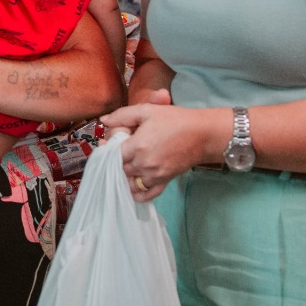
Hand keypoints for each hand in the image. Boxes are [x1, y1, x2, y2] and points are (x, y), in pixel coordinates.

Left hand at [107, 95, 221, 201]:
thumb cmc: (175, 120)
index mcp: (138, 146)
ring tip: (125, 168)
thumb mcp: (147, 110)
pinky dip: (137, 194)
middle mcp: (144, 164)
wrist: (202, 134)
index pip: (113, 155)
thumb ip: (123, 115)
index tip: (111, 143)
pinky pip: (146, 194)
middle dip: (116, 162)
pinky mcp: (165, 181)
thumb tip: (103, 120)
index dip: (109, 149)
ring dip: (124, 177)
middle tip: (120, 153)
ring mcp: (154, 175)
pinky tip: (133, 188)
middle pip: (120, 169)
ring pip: (130, 183)